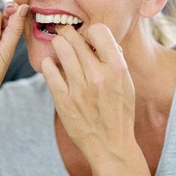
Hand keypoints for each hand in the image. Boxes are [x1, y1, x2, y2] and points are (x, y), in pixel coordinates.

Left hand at [41, 23, 136, 163]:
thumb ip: (115, 60)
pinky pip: (49, 70)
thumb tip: (101, 38)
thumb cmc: (118, 111)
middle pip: (75, 38)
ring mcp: (80, 89)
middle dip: (67, 32)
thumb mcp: (126, 83)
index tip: (87, 36)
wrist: (110, 145)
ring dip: (57, 43)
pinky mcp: (63, 101)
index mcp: (117, 69)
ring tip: (58, 45)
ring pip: (60, 49)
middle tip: (64, 32)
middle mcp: (98, 77)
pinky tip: (52, 64)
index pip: (99, 31)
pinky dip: (48, 63)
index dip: (91, 31)